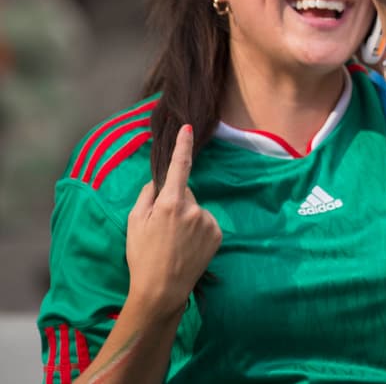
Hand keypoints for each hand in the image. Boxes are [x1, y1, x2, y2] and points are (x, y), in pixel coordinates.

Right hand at [125, 126, 221, 320]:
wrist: (162, 289)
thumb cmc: (142, 256)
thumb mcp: (135, 223)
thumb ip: (147, 197)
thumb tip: (158, 182)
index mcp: (170, 203)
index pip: (178, 167)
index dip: (183, 146)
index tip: (188, 127)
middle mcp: (194, 208)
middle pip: (185, 194)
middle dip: (176, 203)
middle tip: (162, 228)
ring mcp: (208, 221)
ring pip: (197, 209)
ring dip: (188, 218)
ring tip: (175, 242)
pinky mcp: (218, 234)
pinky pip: (206, 223)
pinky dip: (198, 230)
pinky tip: (188, 247)